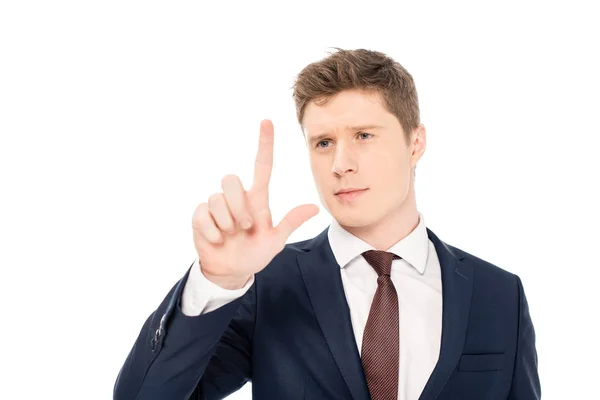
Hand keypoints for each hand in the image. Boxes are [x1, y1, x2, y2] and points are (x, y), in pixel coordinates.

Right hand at [191, 119, 318, 288]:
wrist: (231, 270)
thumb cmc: (254, 253)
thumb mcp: (275, 241)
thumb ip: (290, 223)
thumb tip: (314, 207)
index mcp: (257, 199)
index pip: (261, 165)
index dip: (265, 144)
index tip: (267, 121)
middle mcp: (236, 198)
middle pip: (230, 180)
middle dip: (238, 206)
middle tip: (245, 227)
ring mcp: (217, 206)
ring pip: (217, 199)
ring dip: (227, 222)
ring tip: (231, 235)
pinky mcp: (200, 216)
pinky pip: (203, 214)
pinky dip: (212, 231)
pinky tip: (218, 239)